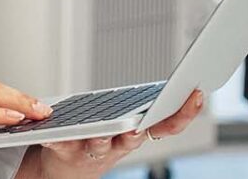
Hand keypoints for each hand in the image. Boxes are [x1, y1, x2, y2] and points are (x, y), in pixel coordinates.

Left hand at [15, 90, 204, 178]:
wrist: (68, 166)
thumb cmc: (101, 137)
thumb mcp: (125, 120)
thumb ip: (141, 105)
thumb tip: (169, 81)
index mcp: (138, 131)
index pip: (167, 125)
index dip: (184, 112)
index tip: (196, 94)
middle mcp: (120, 144)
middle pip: (135, 137)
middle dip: (137, 131)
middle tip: (137, 127)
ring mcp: (95, 150)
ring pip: (100, 144)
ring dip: (99, 139)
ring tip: (96, 134)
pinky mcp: (69, 151)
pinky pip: (62, 144)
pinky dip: (56, 139)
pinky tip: (51, 131)